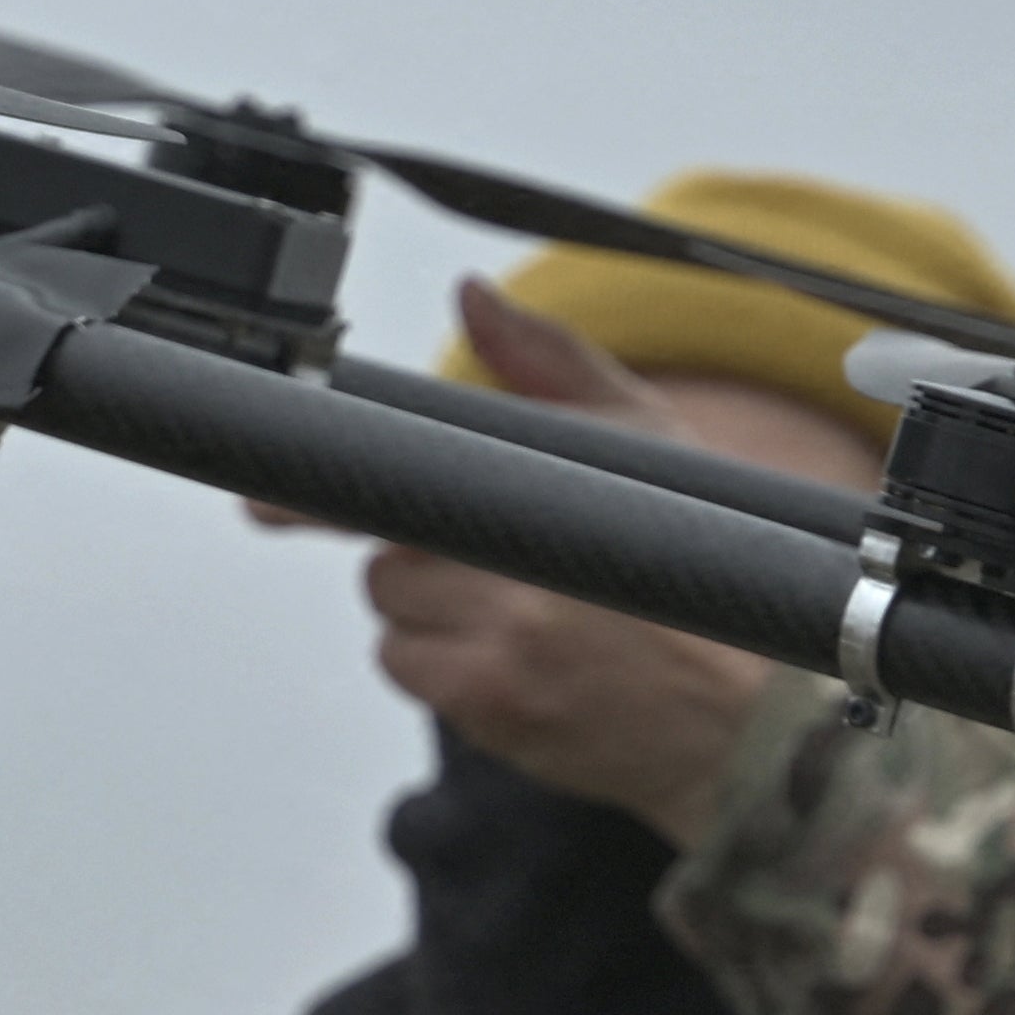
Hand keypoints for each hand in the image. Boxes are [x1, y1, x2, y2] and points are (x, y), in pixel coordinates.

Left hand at [349, 283, 802, 840]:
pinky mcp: (491, 704)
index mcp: (550, 487)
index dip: (319, 488)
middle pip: (389, 550)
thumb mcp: (649, 444)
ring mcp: (501, 640)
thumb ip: (550, 365)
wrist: (753, 717)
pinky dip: (442, 666)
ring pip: (392, 610)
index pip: (404, 470)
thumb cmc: (696, 577)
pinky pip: (411, 668)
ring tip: (523, 619)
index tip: (262, 498)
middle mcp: (518, 565)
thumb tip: (475, 297)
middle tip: (501, 571)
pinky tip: (514, 662)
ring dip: (433, 614)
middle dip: (426, 556)